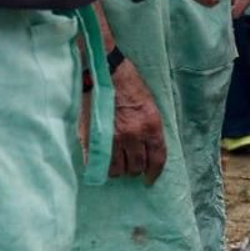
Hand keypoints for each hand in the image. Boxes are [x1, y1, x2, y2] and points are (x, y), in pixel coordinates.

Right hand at [109, 59, 166, 184]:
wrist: (105, 71)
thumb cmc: (129, 84)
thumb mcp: (149, 105)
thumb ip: (150, 129)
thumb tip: (148, 150)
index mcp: (150, 126)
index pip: (157, 159)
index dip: (154, 173)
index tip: (149, 179)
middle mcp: (133, 136)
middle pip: (136, 167)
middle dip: (135, 169)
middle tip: (131, 165)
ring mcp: (111, 139)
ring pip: (116, 170)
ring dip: (117, 169)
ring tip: (116, 162)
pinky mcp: (92, 138)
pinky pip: (97, 164)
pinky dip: (100, 166)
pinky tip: (101, 162)